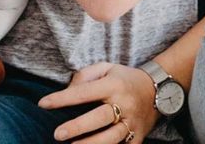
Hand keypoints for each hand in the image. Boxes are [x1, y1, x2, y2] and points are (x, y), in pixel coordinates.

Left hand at [39, 62, 159, 143]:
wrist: (160, 90)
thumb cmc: (125, 79)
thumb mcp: (107, 68)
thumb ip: (85, 75)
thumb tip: (68, 91)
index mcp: (115, 85)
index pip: (86, 92)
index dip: (63, 98)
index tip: (43, 103)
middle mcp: (125, 103)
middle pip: (100, 117)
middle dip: (78, 127)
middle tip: (57, 134)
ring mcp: (132, 122)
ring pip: (112, 137)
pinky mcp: (138, 136)